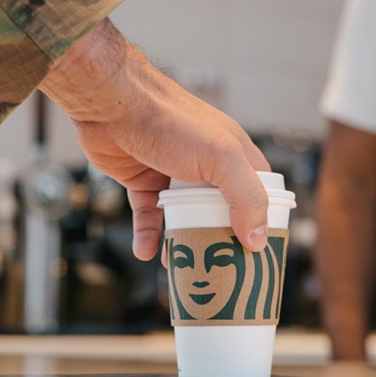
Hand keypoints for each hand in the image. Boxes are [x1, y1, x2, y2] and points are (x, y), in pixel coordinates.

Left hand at [40, 19, 270, 260]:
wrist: (112, 105)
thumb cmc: (171, 121)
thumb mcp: (221, 158)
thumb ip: (245, 197)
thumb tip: (258, 240)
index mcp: (234, 154)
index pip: (259, 192)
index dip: (263, 220)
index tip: (260, 252)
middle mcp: (206, 164)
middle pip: (221, 211)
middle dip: (221, 240)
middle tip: (223, 271)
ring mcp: (174, 173)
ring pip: (184, 217)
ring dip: (184, 241)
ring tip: (183, 269)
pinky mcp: (143, 180)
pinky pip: (149, 215)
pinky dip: (148, 235)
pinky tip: (146, 253)